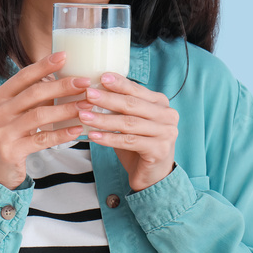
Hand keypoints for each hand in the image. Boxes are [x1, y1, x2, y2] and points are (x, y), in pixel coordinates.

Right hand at [0, 51, 92, 188]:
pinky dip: (61, 134)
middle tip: (84, 82)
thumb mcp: (12, 111)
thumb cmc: (8, 133)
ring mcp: (2, 132)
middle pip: (33, 94)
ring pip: (39, 116)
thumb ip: (30, 96)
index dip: (43, 65)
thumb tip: (62, 78)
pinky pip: (41, 139)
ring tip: (86, 105)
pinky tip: (77, 129)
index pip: (23, 76)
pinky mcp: (11, 151)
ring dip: (66, 109)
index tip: (64, 56)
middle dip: (61, 86)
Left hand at [77, 72, 178, 190]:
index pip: (137, 90)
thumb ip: (121, 107)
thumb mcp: (131, 122)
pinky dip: (109, 138)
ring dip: (104, 119)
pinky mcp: (159, 150)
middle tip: (88, 95)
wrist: (153, 175)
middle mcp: (167, 115)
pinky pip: (129, 142)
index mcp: (161, 103)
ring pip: (128, 123)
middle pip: (132, 105)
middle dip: (108, 99)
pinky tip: (93, 136)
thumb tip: (95, 90)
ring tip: (84, 116)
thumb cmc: (139, 144)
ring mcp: (166, 133)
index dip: (119, 83)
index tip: (101, 77)